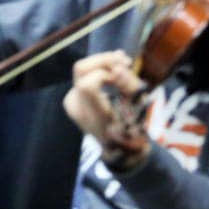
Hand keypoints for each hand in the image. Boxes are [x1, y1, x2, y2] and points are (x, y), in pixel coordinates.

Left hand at [62, 51, 150, 172]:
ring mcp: (71, 100)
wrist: (119, 148)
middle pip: (81, 69)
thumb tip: (119, 67)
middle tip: (127, 61)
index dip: (107, 74)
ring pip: (82, 68)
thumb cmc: (131, 131)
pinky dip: (100, 67)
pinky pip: (84, 74)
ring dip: (103, 62)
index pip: (88, 83)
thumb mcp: (137, 112)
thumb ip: (129, 87)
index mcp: (89, 115)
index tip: (125, 74)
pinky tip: (116, 67)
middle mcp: (74, 105)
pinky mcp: (74, 95)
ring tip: (125, 62)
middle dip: (104, 60)